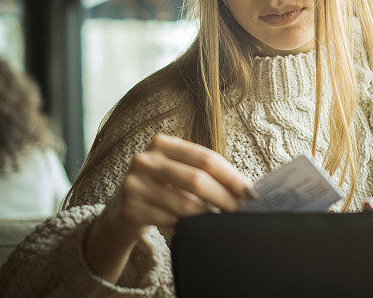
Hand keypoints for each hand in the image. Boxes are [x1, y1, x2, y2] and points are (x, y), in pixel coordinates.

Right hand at [101, 133, 257, 243]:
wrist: (122, 211)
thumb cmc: (161, 188)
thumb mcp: (178, 171)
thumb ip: (204, 172)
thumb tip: (245, 188)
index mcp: (163, 144)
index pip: (206, 158)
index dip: (231, 176)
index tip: (250, 192)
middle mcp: (145, 160)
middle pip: (197, 179)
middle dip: (224, 197)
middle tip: (240, 211)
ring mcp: (134, 184)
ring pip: (184, 204)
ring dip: (208, 215)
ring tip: (221, 221)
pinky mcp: (130, 209)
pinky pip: (170, 220)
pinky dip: (187, 226)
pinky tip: (195, 229)